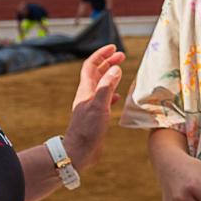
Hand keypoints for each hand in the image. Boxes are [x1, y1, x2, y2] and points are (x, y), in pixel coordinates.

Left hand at [61, 45, 124, 171]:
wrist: (79, 152)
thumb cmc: (87, 129)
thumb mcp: (99, 105)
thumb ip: (107, 87)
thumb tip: (115, 68)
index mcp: (86, 90)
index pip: (91, 66)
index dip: (101, 55)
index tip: (114, 48)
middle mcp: (87, 95)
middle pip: (97, 73)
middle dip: (108, 62)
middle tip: (122, 56)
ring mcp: (91, 106)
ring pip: (101, 85)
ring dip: (110, 76)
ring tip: (121, 70)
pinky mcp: (95, 116)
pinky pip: (104, 100)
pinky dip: (112, 94)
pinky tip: (118, 97)